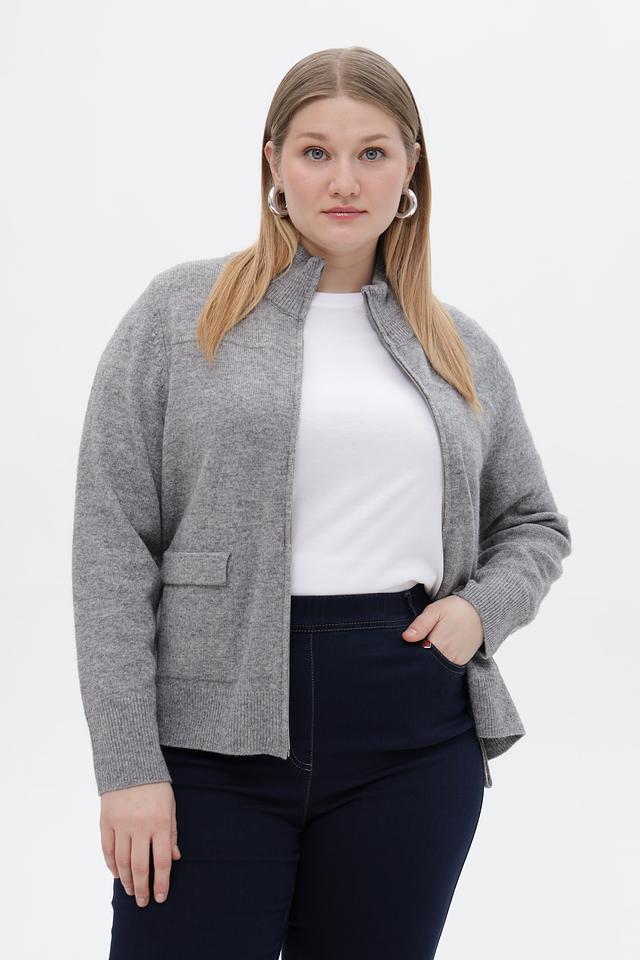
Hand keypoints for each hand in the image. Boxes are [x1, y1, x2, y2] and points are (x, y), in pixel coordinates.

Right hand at [100, 781, 180, 907]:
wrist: (130, 764)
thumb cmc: (155, 787)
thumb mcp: (170, 807)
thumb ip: (172, 833)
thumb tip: (174, 859)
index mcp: (160, 823)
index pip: (161, 861)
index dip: (161, 883)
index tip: (160, 897)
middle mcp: (140, 826)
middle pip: (140, 866)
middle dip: (142, 888)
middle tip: (144, 902)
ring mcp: (121, 824)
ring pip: (122, 861)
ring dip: (126, 880)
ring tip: (131, 891)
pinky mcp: (106, 821)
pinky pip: (108, 849)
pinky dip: (112, 865)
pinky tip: (117, 874)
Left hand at [402, 595, 483, 665]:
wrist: (480, 612)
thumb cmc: (454, 609)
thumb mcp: (435, 610)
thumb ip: (421, 624)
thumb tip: (406, 637)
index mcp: (439, 643)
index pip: (417, 657)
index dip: (409, 654)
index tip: (404, 649)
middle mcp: (448, 656)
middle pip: (426, 664)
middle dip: (418, 660)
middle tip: (413, 650)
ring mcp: (455, 661)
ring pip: (435, 667)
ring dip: (428, 662)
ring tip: (423, 650)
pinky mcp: (461, 662)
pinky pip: (445, 668)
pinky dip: (438, 664)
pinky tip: (434, 654)